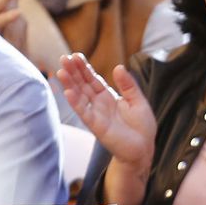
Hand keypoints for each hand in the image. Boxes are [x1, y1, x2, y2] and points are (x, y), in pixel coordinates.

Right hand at [56, 54, 155, 171]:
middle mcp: (99, 104)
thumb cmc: (141, 127)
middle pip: (83, 85)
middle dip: (73, 72)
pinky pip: (84, 113)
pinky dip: (76, 103)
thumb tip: (119, 66)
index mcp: (108, 96)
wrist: (144, 149)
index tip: (75, 55)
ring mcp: (96, 114)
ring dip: (70, 84)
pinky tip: (68, 92)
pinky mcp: (97, 126)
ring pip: (80, 97)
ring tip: (61, 71)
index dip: (84, 68)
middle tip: (63, 58)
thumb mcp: (138, 101)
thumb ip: (128, 85)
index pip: (93, 79)